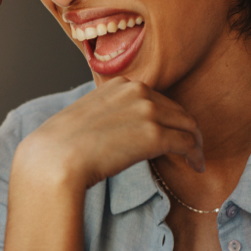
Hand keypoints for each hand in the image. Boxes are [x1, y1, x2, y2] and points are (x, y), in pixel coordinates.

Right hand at [14, 77, 204, 191]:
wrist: (54, 159)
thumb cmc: (61, 145)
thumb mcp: (85, 115)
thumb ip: (108, 114)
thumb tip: (117, 131)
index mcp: (119, 84)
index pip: (156, 98)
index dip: (168, 117)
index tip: (171, 132)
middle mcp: (137, 91)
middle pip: (177, 109)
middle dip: (187, 129)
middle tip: (191, 149)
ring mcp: (147, 111)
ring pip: (188, 125)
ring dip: (195, 143)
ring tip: (195, 159)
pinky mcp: (154, 135)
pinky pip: (187, 143)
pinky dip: (195, 155)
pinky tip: (195, 167)